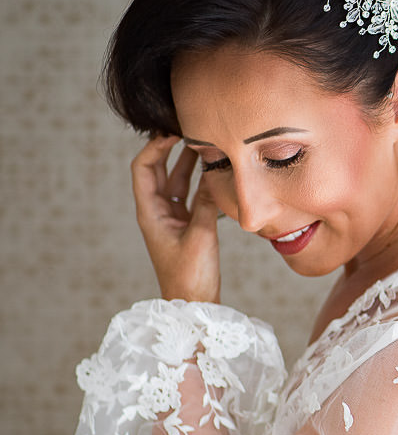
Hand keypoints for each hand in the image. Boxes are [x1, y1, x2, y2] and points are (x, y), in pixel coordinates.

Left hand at [131, 134, 220, 302]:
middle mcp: (158, 212)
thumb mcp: (200, 236)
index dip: (155, 147)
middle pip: (159, 171)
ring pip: (178, 182)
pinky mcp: (186, 226)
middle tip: (189, 130)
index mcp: (150, 213)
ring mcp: (172, 218)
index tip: (174, 131)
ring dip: (189, 164)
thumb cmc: (190, 275)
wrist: (192, 304)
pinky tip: (216, 173)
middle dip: (172, 149)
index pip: (144, 169)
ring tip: (205, 144)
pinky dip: (202, 183)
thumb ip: (207, 203)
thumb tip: (215, 172)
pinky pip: (191, 196)